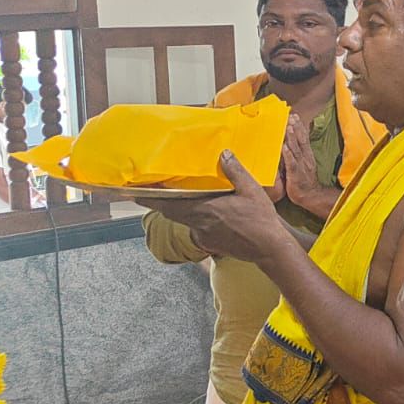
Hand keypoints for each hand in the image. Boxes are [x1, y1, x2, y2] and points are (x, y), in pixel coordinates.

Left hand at [138, 152, 292, 264]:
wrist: (269, 248)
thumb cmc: (260, 220)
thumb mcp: (251, 190)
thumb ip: (235, 172)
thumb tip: (224, 154)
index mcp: (204, 209)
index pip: (169, 204)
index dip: (150, 198)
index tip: (135, 193)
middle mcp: (199, 224)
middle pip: (171, 212)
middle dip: (161, 202)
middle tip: (154, 192)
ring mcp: (203, 236)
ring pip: (186, 220)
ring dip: (183, 210)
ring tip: (189, 199)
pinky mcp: (210, 244)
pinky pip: (198, 229)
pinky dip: (199, 220)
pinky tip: (213, 215)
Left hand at [282, 114, 319, 203]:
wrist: (311, 196)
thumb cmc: (304, 181)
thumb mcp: (304, 165)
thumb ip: (298, 154)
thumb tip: (289, 144)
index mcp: (307, 155)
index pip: (304, 138)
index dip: (299, 127)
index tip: (294, 116)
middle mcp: (305, 158)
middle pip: (300, 140)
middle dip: (296, 128)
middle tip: (291, 116)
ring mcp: (301, 166)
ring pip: (296, 149)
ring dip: (292, 137)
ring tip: (288, 126)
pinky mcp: (296, 174)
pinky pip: (292, 163)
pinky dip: (288, 154)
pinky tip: (284, 147)